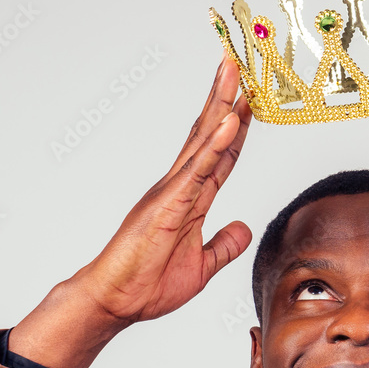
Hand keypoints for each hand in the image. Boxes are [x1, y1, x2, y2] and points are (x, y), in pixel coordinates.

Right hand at [10, 55, 252, 367]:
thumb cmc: (149, 284)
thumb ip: (224, 245)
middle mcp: (180, 187)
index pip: (220, 156)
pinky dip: (215, 145)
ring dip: (220, 106)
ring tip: (234, 74)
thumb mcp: (203, 265)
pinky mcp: (167, 205)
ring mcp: (172, 192)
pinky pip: (197, 171)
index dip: (236, 129)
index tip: (250, 101)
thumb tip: (244, 227)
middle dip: (225, 100)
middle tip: (239, 65)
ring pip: (202, 141)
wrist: (117, 302)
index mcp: (189, 199)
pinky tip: (229, 122)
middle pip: (209, 136)